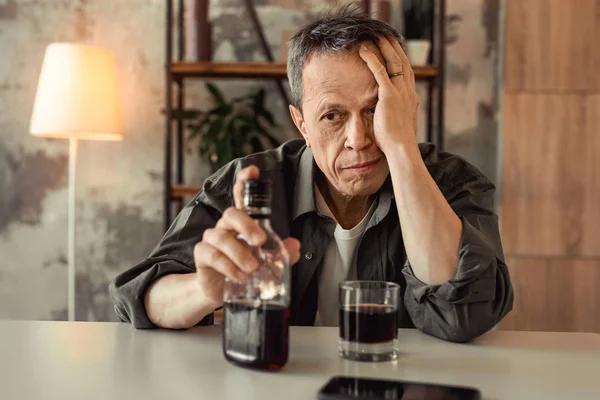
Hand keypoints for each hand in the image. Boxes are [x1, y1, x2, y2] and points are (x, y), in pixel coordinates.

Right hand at [193, 165, 300, 305]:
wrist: (221, 290)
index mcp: (241, 222)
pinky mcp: (202, 255)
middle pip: (231, 213)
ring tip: (253, 268)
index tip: (253, 171)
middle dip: (247, 225)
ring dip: (239, 253)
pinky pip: (212, 255)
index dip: (244, 181)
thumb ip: (282, 254)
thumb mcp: (267, 261)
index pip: (240, 196)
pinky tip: (240, 276)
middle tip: (261, 242)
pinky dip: (228, 266)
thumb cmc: (244, 268)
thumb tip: (296, 245)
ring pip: (221, 237)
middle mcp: (225, 226)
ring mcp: (211, 239)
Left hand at [358, 37, 418, 149]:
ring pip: (392, 62)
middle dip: (394, 47)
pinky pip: (380, 71)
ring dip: (383, 47)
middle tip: (385, 36)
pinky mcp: (388, 95)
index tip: (394, 49)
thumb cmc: (396, 143)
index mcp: (411, 98)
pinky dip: (372, 58)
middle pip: (402, 62)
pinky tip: (363, 50)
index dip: (401, 59)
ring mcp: (400, 92)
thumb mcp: (398, 125)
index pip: (407, 72)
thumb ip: (394, 116)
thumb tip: (388, 117)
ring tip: (374, 37)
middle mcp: (408, 91)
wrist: (401, 149)